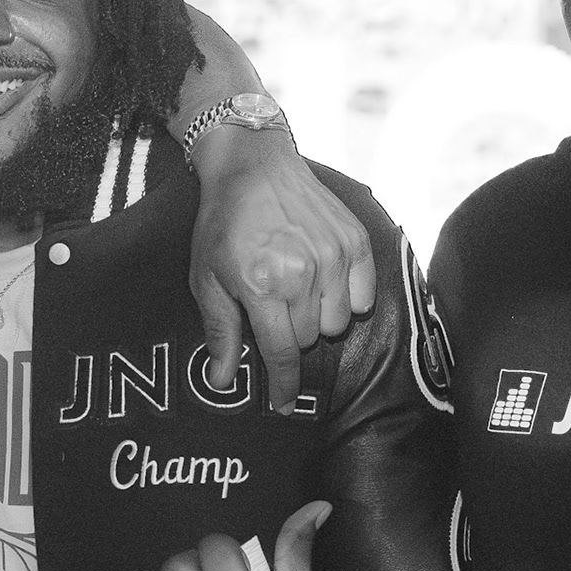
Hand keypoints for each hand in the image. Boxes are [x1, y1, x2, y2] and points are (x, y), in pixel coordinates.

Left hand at [189, 129, 373, 409]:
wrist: (253, 165)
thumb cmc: (223, 223)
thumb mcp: (206, 278)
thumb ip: (220, 331)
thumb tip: (222, 380)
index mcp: (263, 285)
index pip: (282, 353)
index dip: (283, 385)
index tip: (283, 404)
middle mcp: (303, 273)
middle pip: (309, 338)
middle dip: (290, 335)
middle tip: (273, 308)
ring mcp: (334, 256)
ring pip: (338, 322)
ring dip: (318, 318)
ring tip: (297, 292)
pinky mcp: (356, 240)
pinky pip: (364, 296)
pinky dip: (348, 299)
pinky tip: (325, 282)